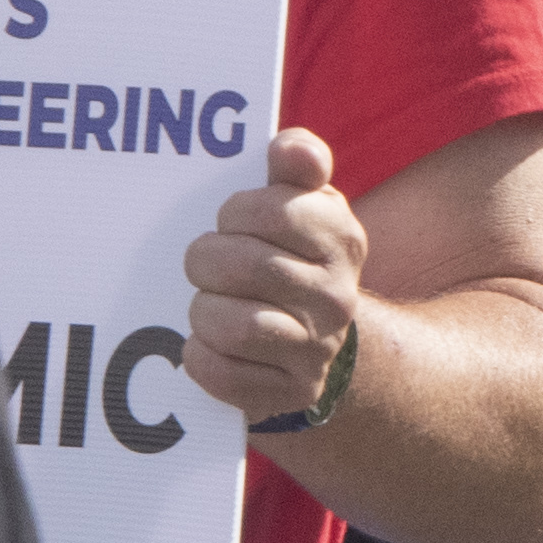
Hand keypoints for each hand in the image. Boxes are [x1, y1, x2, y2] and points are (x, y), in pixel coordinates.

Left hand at [185, 127, 369, 424]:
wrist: (318, 338)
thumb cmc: (292, 254)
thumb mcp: (302, 201)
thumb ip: (296, 160)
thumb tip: (291, 149)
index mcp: (341, 238)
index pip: (274, 210)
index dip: (235, 212)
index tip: (231, 220)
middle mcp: (338, 296)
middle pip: (243, 267)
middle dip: (207, 261)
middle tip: (207, 265)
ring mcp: (317, 349)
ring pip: (233, 325)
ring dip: (203, 311)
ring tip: (209, 305)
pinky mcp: (292, 393)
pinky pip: (222, 373)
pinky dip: (201, 357)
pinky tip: (207, 344)